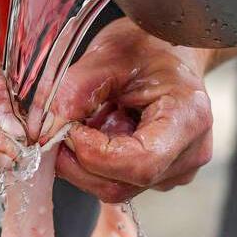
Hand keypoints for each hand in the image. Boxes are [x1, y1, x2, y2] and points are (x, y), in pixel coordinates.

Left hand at [46, 18, 215, 202]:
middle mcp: (190, 152)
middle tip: (57, 130)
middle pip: (122, 184)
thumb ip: (75, 91)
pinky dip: (94, 164)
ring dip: (83, 163)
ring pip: (115, 189)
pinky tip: (96, 134)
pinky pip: (119, 183)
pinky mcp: (162, 176)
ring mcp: (178, 169)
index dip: (94, 154)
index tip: (68, 129)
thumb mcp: (108, 55)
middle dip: (78, 162)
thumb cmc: (150, 47)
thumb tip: (47, 128)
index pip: (140, 162)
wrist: (172, 51)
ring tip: (81, 125)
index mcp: (188, 117)